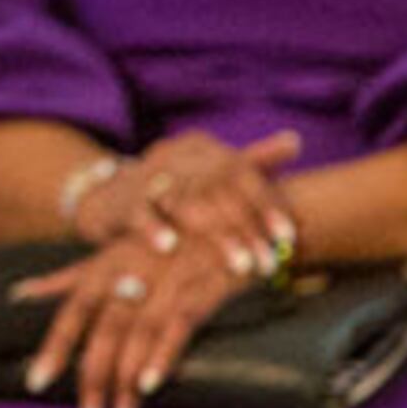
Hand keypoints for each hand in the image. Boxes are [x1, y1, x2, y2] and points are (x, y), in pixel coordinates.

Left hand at [16, 230, 248, 407]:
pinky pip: (178, 325)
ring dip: (127, 380)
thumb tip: (18, 293)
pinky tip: (151, 384)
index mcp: (106, 268)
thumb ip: (67, 278)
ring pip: (137, 336)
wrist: (225, 207)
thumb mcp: (111, 253)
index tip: (35, 383)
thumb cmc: (163, 236)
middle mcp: (130, 274)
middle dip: (93, 377)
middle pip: (103, 332)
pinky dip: (163, 354)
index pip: (72, 312)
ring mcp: (165, 280)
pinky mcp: (202, 287)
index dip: (54, 347)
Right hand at [123, 129, 301, 274]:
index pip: (241, 173)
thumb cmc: (174, 187)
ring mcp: (145, 177)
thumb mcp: (211, 169)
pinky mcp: (121, 200)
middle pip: (218, 193)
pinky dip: (153, 229)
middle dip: (247, 232)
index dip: (267, 205)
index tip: (289, 236)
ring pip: (186, 207)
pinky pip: (139, 213)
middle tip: (269, 264)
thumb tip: (296, 141)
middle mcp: (174, 156)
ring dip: (215, 239)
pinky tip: (170, 248)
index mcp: (201, 147)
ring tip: (239, 267)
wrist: (110, 194)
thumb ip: (253, 159)